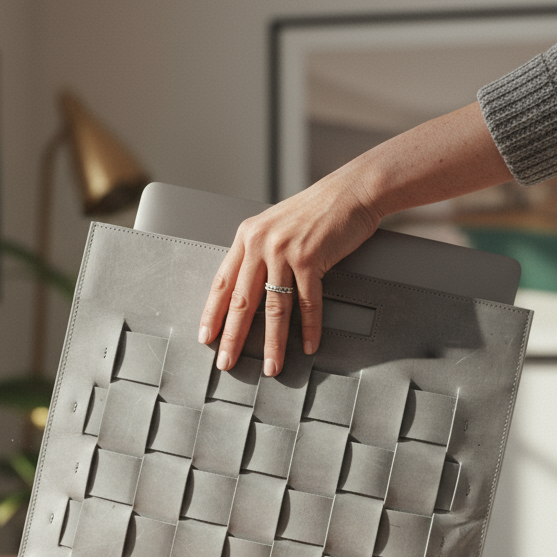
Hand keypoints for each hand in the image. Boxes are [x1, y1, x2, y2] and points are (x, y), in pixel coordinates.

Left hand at [198, 173, 379, 376]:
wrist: (351, 191)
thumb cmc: (316, 211)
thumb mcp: (276, 227)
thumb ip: (260, 253)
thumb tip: (249, 289)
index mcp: (247, 237)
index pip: (222, 283)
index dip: (212, 313)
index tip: (205, 337)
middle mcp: (260, 243)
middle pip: (242, 301)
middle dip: (233, 337)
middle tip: (227, 362)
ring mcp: (284, 251)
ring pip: (273, 308)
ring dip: (272, 343)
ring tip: (271, 366)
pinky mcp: (310, 258)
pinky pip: (307, 303)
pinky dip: (309, 328)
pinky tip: (307, 345)